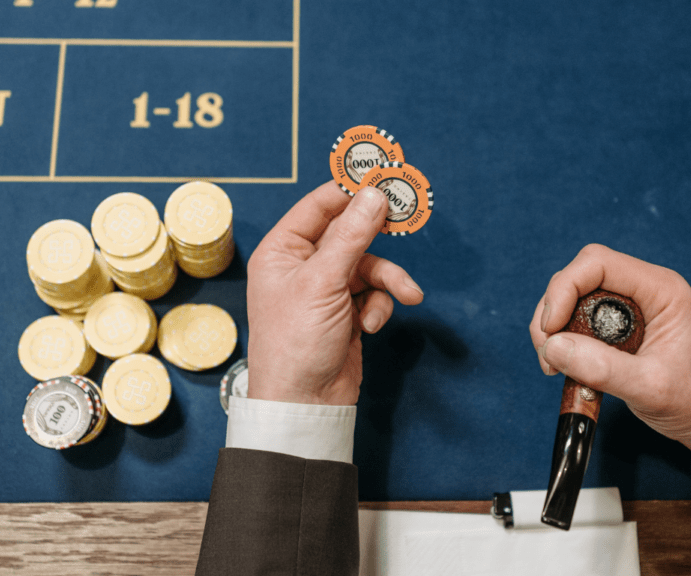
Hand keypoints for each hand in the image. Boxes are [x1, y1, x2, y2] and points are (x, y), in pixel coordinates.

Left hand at [246, 182, 423, 404]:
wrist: (305, 403)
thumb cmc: (296, 343)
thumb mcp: (324, 282)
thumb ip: (352, 235)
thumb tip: (374, 194)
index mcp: (283, 250)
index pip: (320, 205)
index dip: (352, 190)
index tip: (385, 178)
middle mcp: (302, 265)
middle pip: (350, 232)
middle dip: (378, 236)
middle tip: (408, 217)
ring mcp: (325, 289)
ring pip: (369, 266)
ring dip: (388, 281)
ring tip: (405, 295)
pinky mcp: (345, 312)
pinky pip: (373, 294)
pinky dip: (379, 307)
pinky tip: (370, 327)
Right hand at [529, 244, 690, 458]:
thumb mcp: (649, 387)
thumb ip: (601, 367)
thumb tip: (552, 347)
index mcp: (661, 290)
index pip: (597, 263)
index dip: (564, 289)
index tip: (550, 329)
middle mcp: (644, 290)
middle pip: (579, 277)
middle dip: (553, 312)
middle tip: (547, 352)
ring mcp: (631, 307)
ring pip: (573, 298)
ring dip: (555, 329)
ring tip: (554, 365)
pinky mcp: (619, 327)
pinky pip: (578, 321)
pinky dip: (564, 341)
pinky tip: (565, 366)